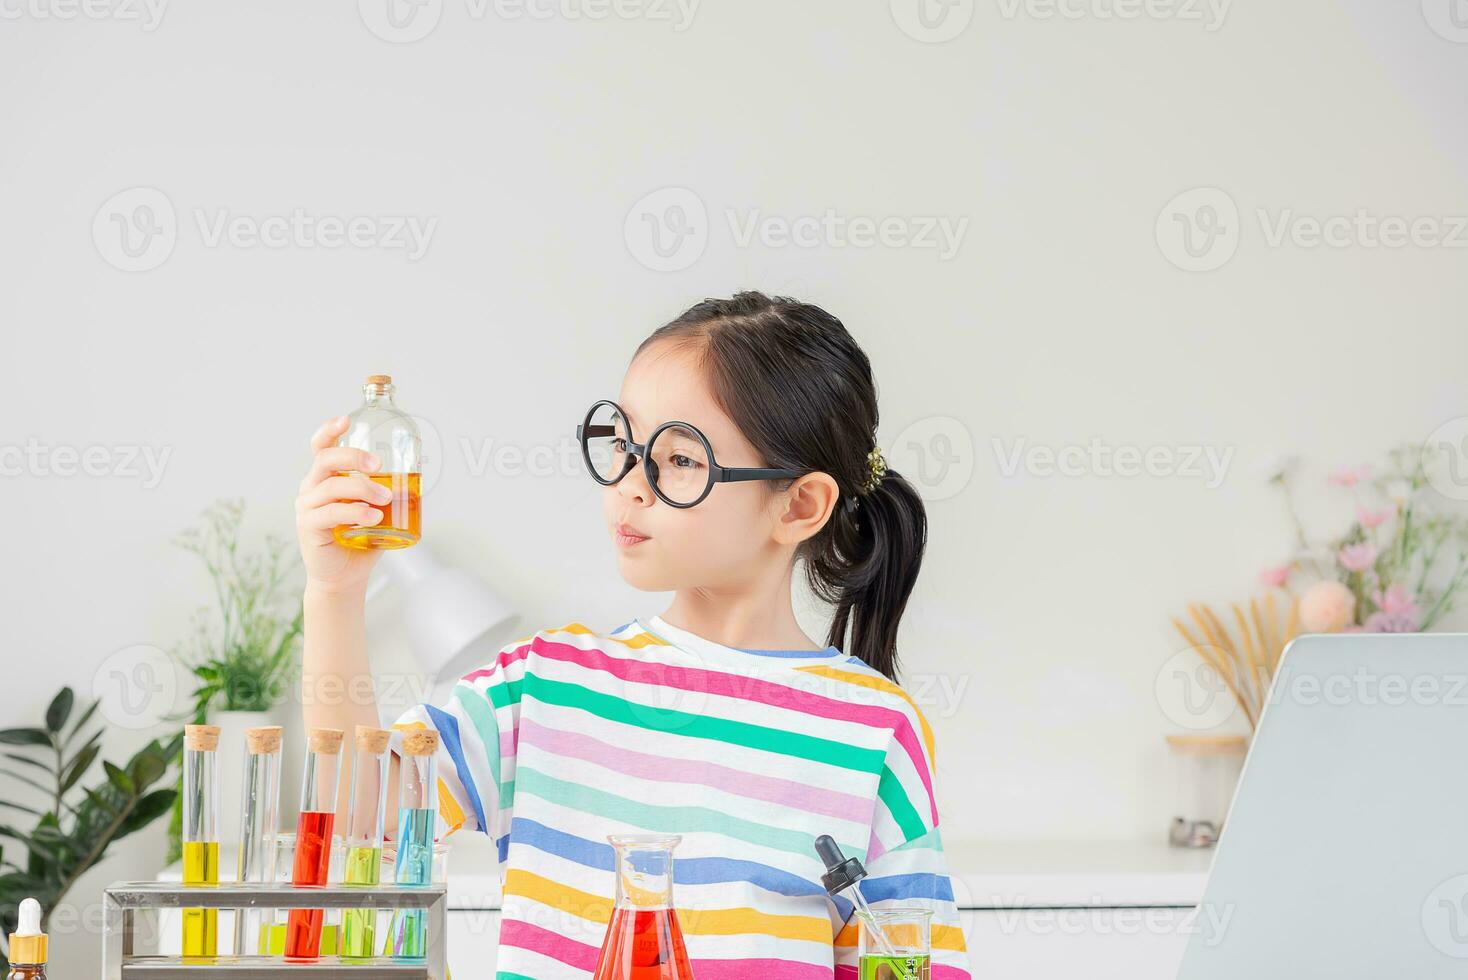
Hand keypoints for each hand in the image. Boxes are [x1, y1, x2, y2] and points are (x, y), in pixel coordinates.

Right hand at [295, 415, 387, 594]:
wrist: (347, 576)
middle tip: (380, 466)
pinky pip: (330, 513)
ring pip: (331, 486)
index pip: (321, 447)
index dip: (329, 430)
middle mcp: (312, 487)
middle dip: (354, 457)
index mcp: (326, 477)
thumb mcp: (377, 508)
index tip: (347, 420)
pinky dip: (354, 512)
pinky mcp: (308, 527)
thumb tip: (420, 471)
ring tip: (386, 499)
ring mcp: (307, 507)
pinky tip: (373, 517)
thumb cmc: (362, 539)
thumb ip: (390, 489)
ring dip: (362, 489)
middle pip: (326, 460)